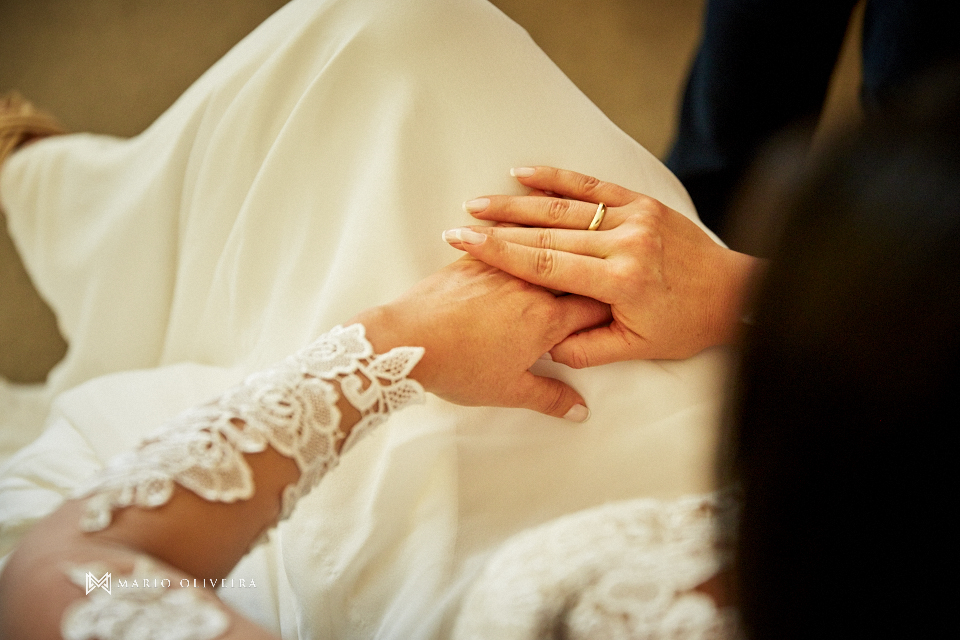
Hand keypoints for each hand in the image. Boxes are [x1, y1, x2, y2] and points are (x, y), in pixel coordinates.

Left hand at [351, 255, 609, 420]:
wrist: (406, 340)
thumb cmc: (458, 366)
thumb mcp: (509, 391)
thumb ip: (550, 398)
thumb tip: (578, 409)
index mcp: (547, 320)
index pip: (594, 307)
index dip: (608, 310)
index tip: (614, 310)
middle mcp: (531, 287)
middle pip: (572, 276)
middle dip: (585, 281)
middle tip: (592, 284)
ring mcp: (501, 269)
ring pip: (542, 253)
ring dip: (555, 258)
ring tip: (564, 254)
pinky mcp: (473, 261)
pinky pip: (505, 244)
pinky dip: (517, 244)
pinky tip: (518, 240)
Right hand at [441, 166, 759, 363]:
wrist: (734, 293)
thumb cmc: (686, 325)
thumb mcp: (637, 348)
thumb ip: (588, 349)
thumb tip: (547, 347)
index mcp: (621, 282)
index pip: (547, 265)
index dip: (502, 255)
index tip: (467, 245)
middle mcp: (625, 243)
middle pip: (547, 234)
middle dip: (499, 229)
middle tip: (460, 225)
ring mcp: (634, 217)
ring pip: (564, 208)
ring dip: (518, 204)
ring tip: (480, 203)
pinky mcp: (641, 202)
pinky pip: (593, 186)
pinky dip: (556, 178)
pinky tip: (524, 172)